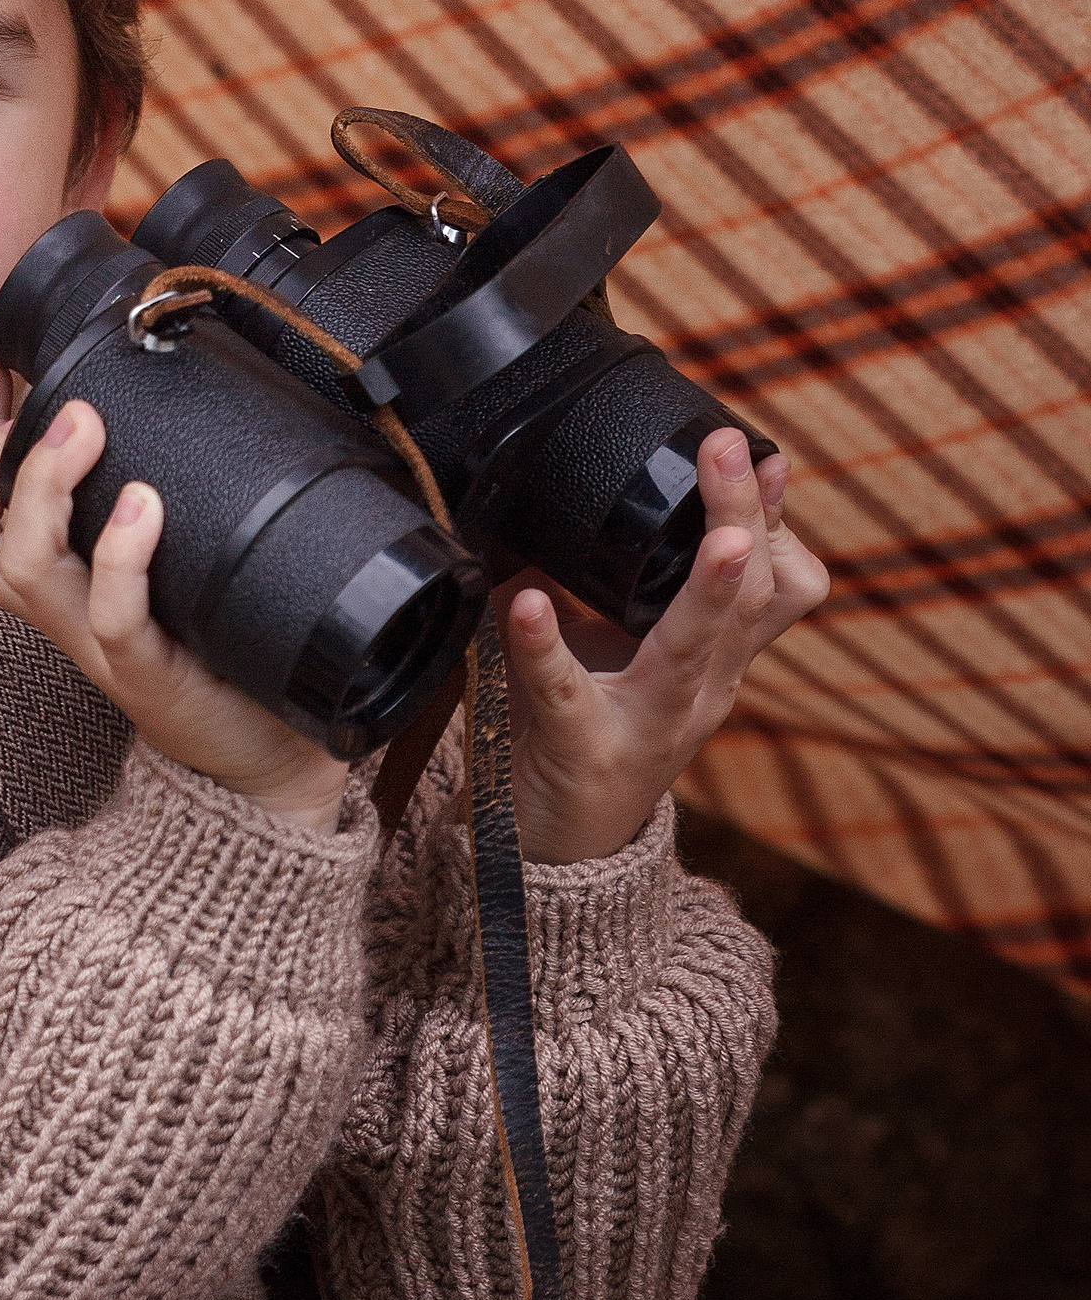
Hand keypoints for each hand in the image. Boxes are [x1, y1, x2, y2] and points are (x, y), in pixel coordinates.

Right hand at [0, 351, 353, 828]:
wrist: (267, 752)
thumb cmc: (216, 645)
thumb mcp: (169, 553)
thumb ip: (145, 488)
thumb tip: (155, 395)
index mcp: (55, 574)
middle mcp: (59, 608)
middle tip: (61, 406)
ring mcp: (96, 643)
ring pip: (24, 569)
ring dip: (45, 491)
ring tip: (87, 428)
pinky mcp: (147, 675)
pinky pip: (113, 619)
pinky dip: (120, 560)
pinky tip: (143, 506)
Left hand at [503, 430, 827, 862]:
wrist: (561, 851)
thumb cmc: (596, 732)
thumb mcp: (637, 656)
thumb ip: (644, 586)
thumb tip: (630, 488)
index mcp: (718, 664)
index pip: (773, 589)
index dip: (775, 522)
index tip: (768, 455)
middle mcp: (700, 693)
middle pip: (747, 604)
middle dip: (745, 520)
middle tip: (734, 448)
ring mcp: (648, 726)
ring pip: (690, 651)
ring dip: (706, 588)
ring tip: (717, 535)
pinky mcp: (580, 750)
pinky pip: (563, 693)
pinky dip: (544, 646)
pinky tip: (525, 604)